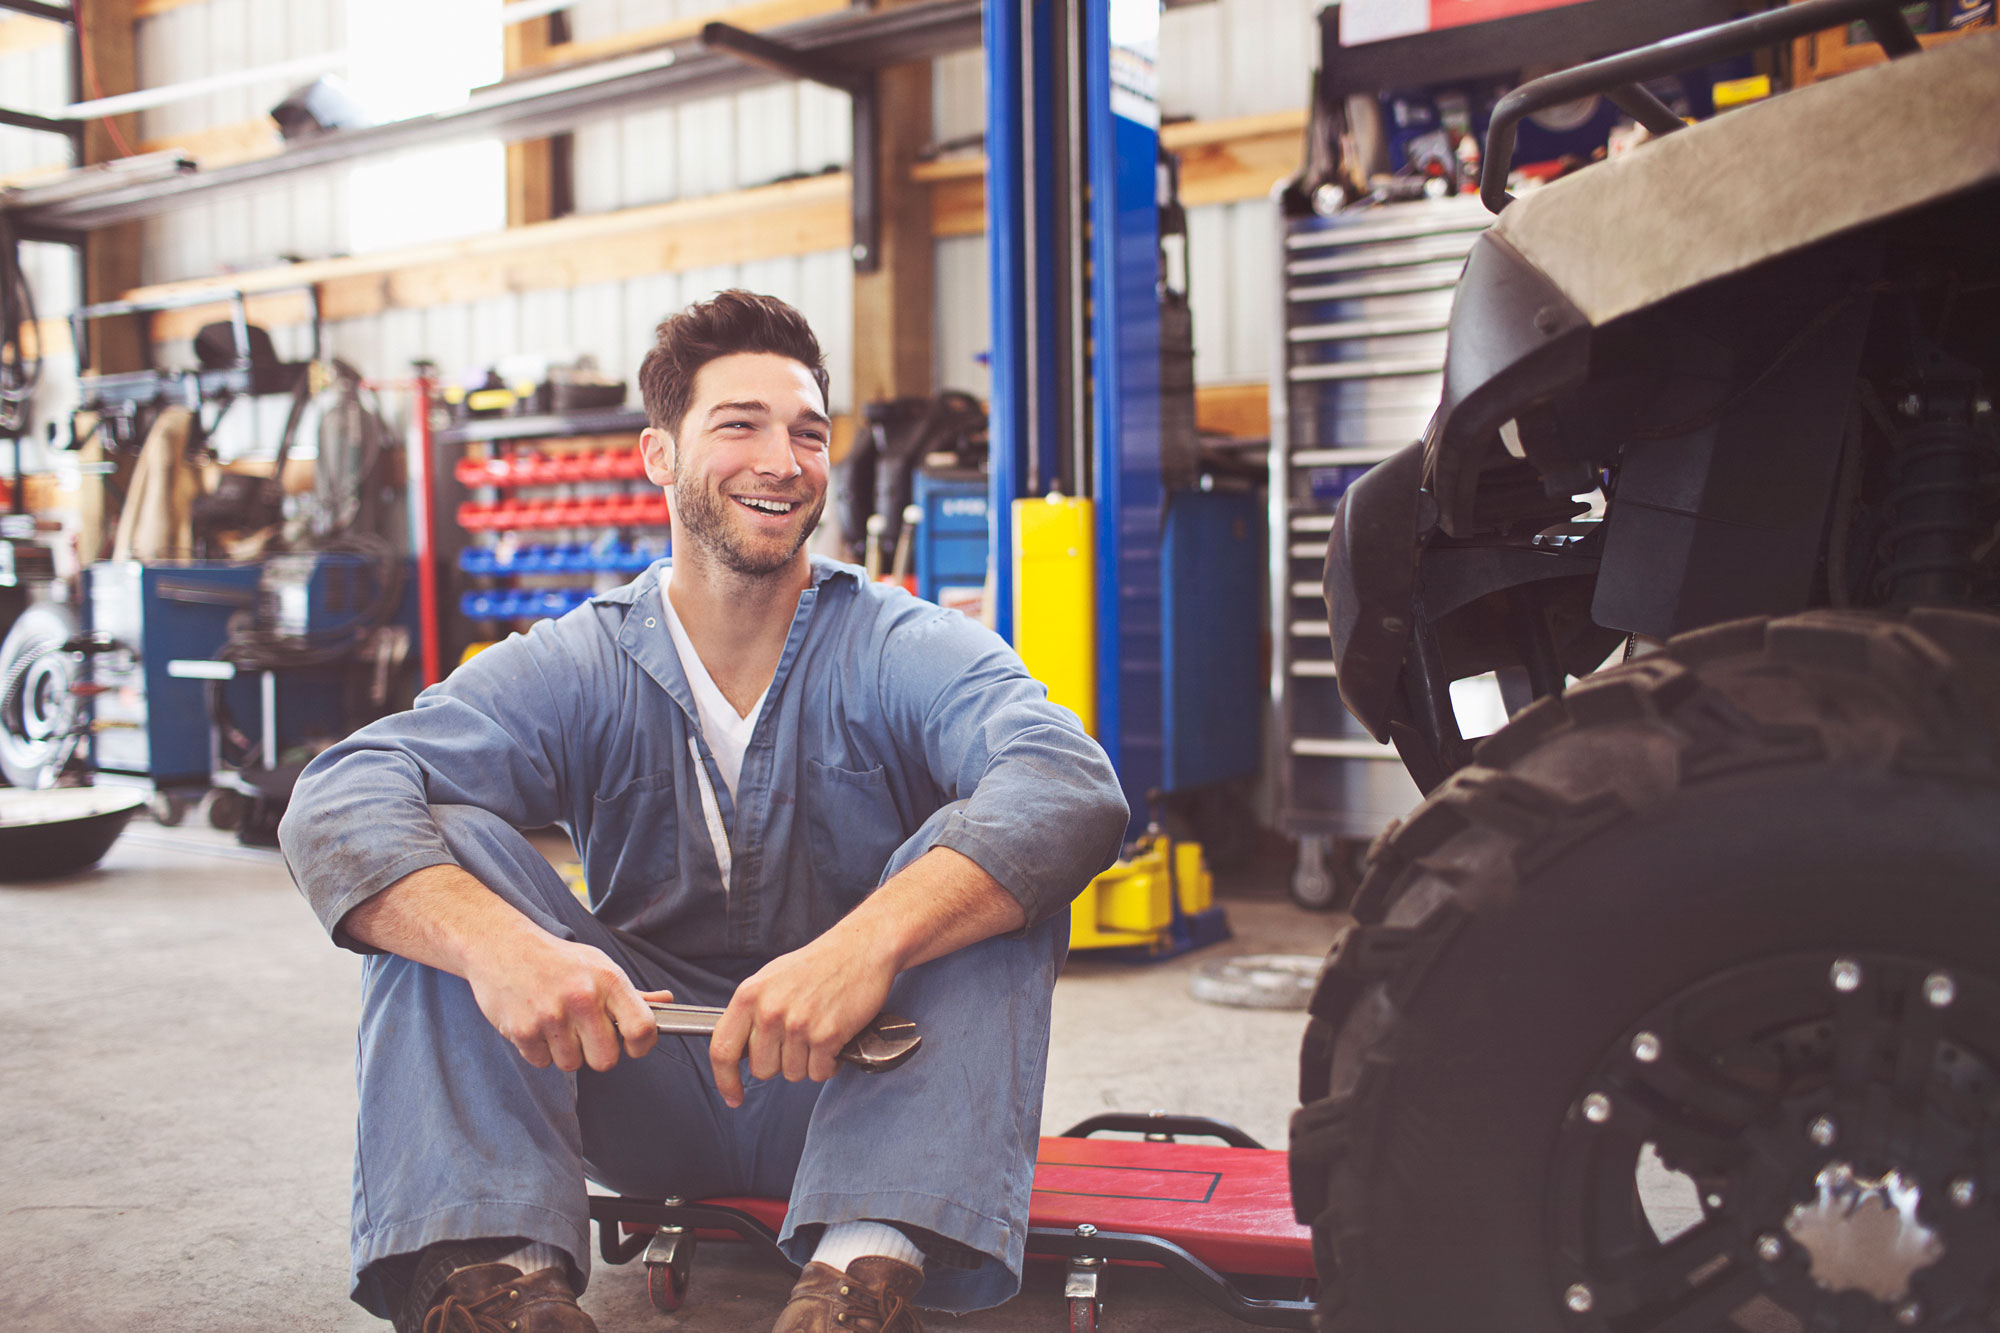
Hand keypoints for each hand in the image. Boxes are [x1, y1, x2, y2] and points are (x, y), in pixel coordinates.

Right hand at [464, 930, 670, 1073]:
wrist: (501, 945)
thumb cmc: (556, 959)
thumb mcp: (598, 965)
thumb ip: (630, 993)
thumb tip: (665, 1003)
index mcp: (608, 980)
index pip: (642, 1028)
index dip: (642, 1046)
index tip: (633, 1046)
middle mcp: (583, 998)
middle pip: (606, 1060)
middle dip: (596, 1053)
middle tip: (584, 1033)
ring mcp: (551, 1016)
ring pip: (572, 1064)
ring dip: (565, 1051)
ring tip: (556, 1023)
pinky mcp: (522, 1030)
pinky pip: (542, 1062)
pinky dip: (539, 1050)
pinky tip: (535, 1023)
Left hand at [708, 925, 896, 1107]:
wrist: (861, 949)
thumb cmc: (818, 964)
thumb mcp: (771, 979)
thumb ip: (751, 1012)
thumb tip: (739, 1049)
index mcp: (749, 995)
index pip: (722, 1049)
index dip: (725, 1080)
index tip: (733, 1096)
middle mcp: (770, 1010)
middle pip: (762, 1069)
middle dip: (780, 1063)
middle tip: (797, 1040)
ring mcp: (798, 1024)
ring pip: (793, 1074)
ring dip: (808, 1062)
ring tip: (818, 1033)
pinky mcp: (826, 1035)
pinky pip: (819, 1073)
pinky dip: (829, 1064)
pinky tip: (834, 1040)